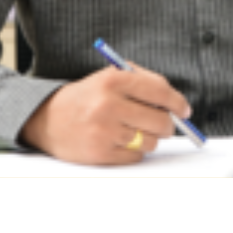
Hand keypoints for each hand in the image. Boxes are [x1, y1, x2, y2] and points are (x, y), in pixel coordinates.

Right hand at [20, 63, 191, 165]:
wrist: (47, 118)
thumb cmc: (87, 96)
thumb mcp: (110, 77)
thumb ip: (144, 83)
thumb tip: (176, 104)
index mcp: (113, 80)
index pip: (159, 92)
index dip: (178, 102)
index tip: (185, 109)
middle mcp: (109, 104)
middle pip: (160, 121)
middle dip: (167, 124)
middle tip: (163, 124)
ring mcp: (104, 130)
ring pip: (150, 141)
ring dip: (148, 138)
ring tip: (132, 130)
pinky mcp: (100, 153)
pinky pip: (136, 156)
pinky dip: (134, 150)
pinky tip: (119, 140)